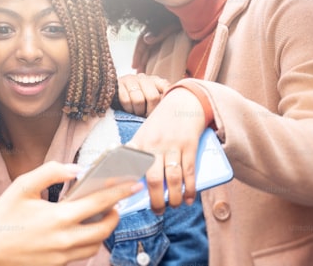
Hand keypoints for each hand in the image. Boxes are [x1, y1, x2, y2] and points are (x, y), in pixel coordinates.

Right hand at [0, 161, 142, 265]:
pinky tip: (81, 231)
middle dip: (115, 215)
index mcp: (59, 217)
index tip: (133, 184)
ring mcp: (61, 256)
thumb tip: (76, 169)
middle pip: (105, 229)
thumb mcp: (23, 185)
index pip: (100, 203)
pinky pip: (81, 256)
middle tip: (115, 203)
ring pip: (95, 246)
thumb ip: (51, 172)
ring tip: (99, 217)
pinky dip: (87, 243)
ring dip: (102, 231)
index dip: (120, 192)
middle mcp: (65, 239)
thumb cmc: (2, 215)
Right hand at [117, 73, 168, 116]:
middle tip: (146, 116)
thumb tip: (172, 110)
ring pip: (138, 100)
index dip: (165, 101)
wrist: (114, 92)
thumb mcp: (150, 98)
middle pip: (153, 97)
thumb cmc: (137, 99)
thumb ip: (161, 100)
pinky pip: (126, 100)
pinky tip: (128, 109)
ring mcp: (130, 79)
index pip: (166, 88)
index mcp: (155, 80)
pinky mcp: (118, 84)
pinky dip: (128, 109)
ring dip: (138, 111)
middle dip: (150, 111)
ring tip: (137, 112)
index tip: (163, 111)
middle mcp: (144, 77)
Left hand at [126, 87, 204, 213]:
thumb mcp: (143, 134)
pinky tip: (189, 198)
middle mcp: (154, 145)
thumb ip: (137, 153)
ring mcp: (173, 145)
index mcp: (140, 143)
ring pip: (173, 178)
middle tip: (158, 211)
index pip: (128, 166)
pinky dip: (190, 189)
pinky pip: (189, 172)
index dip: (124, 182)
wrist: (183, 102)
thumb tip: (133, 182)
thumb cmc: (160, 124)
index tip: (123, 197)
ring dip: (174, 197)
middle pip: (153, 178)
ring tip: (174, 206)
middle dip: (156, 199)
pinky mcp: (189, 146)